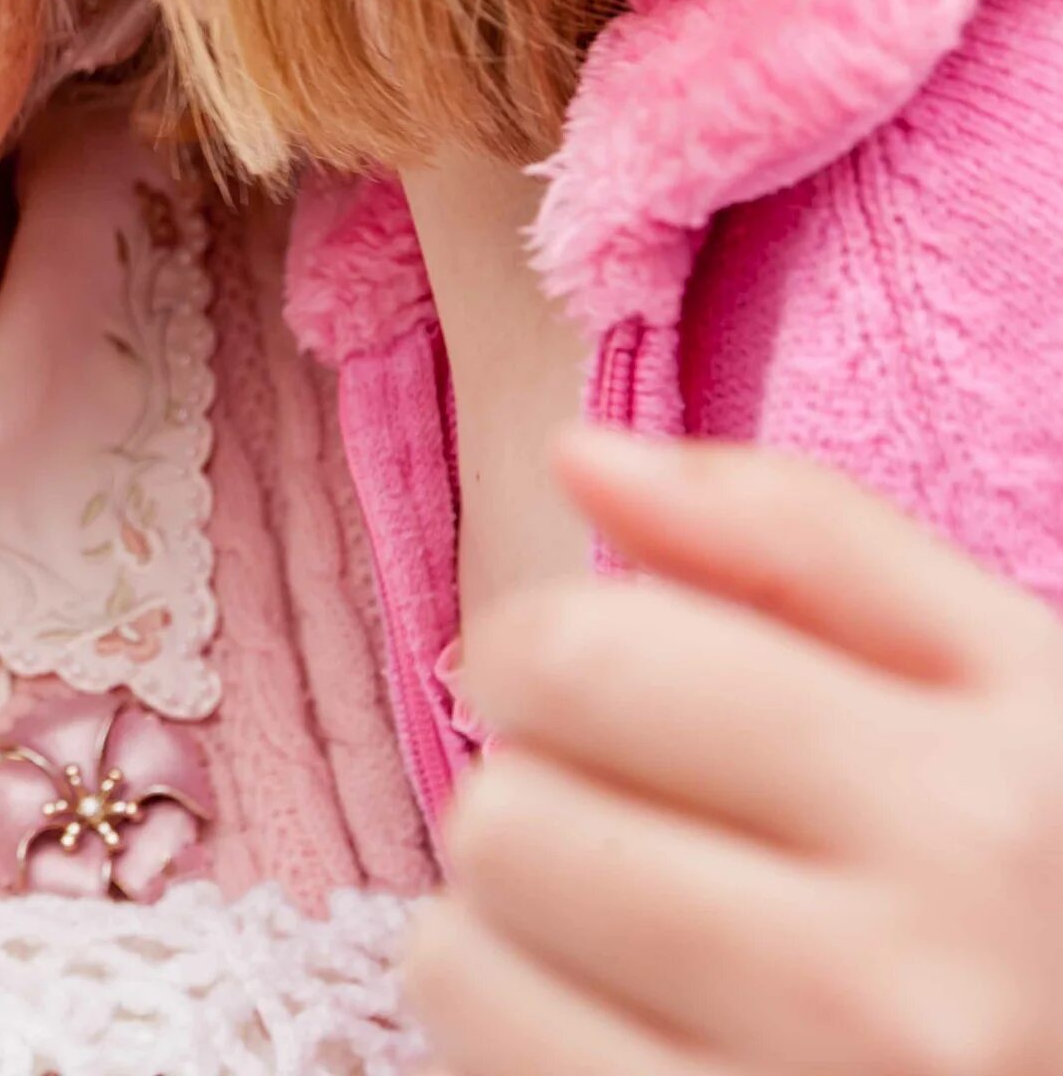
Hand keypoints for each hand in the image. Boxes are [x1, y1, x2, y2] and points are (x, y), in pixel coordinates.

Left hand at [408, 431, 1062, 1075]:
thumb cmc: (1049, 881)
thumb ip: (802, 541)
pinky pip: (479, 1071)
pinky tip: (621, 1022)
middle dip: (539, 791)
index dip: (532, 646)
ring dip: (506, 923)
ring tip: (635, 934)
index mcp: (975, 809)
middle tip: (639, 826)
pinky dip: (508, 1029)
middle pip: (509, 812)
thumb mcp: (1005, 686)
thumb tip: (577, 451)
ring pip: (460, 955)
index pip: (585, 659)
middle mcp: (897, 988)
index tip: (573, 678)